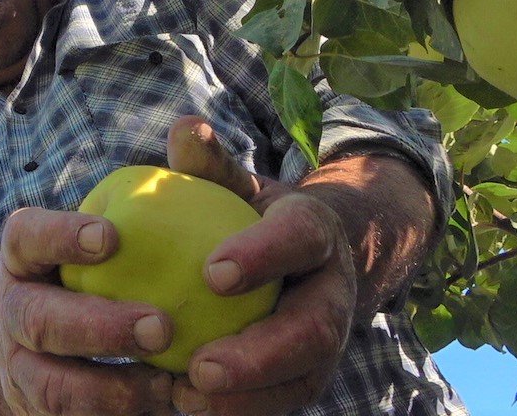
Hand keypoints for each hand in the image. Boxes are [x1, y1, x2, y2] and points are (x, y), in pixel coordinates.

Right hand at [0, 206, 177, 414]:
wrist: (42, 346)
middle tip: (162, 326)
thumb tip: (190, 131)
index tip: (111, 236)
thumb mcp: (114, 225)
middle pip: (39, 321)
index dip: (61, 236)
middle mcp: (15, 312)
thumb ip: (153, 188)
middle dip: (98, 327)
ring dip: (112, 390)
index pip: (28, 237)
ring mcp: (24, 369)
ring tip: (168, 385)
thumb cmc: (107, 265)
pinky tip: (168, 405)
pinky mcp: (41, 413)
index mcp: (25, 256)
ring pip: (53, 388)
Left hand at [165, 117, 357, 415]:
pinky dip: (240, 412)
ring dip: (248, 398)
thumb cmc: (248, 214)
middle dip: (261, 355)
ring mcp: (326, 342)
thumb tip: (183, 129)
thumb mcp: (233, 182)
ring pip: (302, 379)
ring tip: (187, 400)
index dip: (263, 255)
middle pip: (312, 330)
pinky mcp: (308, 377)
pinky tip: (185, 410)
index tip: (212, 272)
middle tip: (200, 368)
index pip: (300, 239)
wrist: (302, 257)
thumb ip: (210, 163)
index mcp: (316, 232)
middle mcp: (333, 292)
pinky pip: (281, 403)